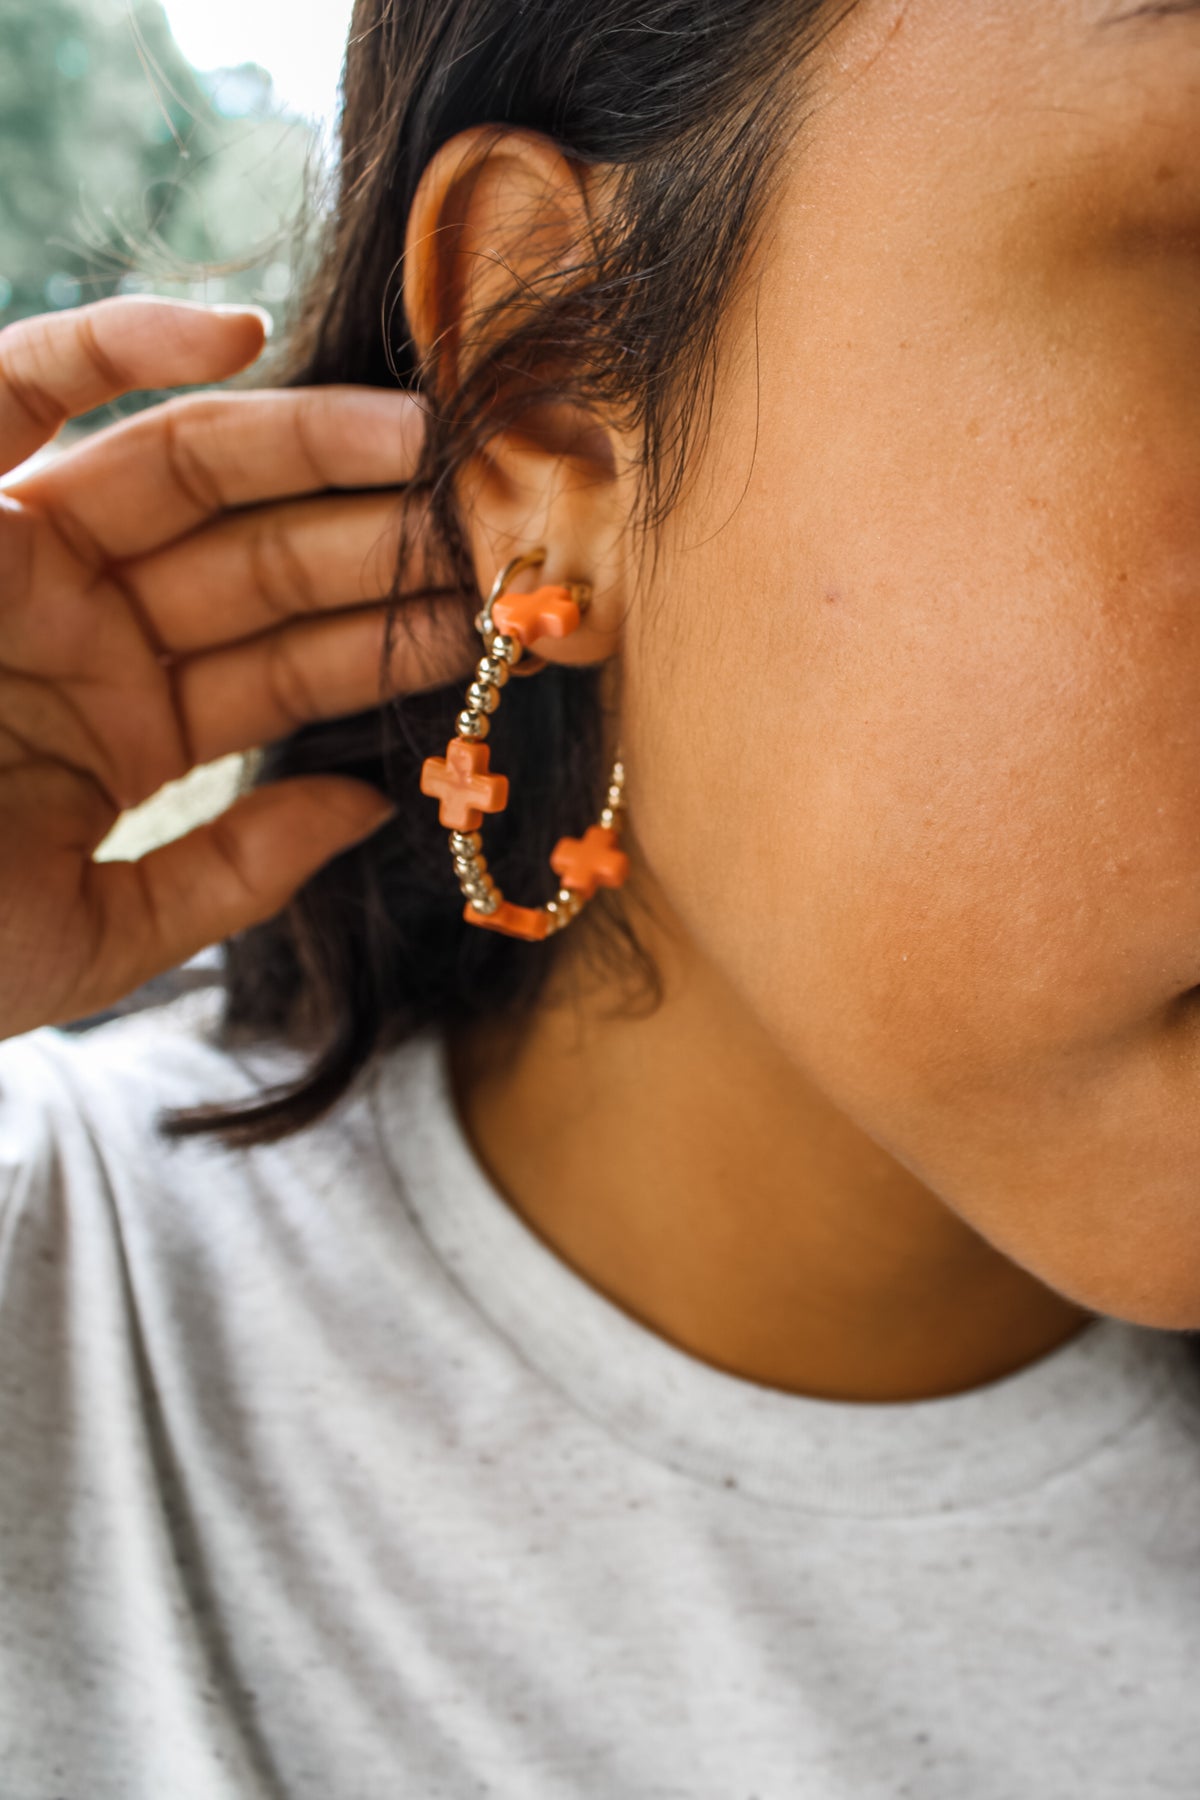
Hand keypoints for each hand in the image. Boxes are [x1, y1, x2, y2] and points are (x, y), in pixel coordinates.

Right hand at [0, 296, 471, 1039]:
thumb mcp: (94, 933)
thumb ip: (232, 873)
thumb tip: (372, 809)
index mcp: (122, 732)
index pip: (286, 669)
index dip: (391, 641)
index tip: (502, 620)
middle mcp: (84, 632)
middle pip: (263, 561)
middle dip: (380, 538)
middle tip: (502, 514)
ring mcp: (21, 555)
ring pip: (188, 468)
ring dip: (313, 443)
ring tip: (437, 436)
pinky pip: (32, 376)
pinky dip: (123, 340)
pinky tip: (243, 336)